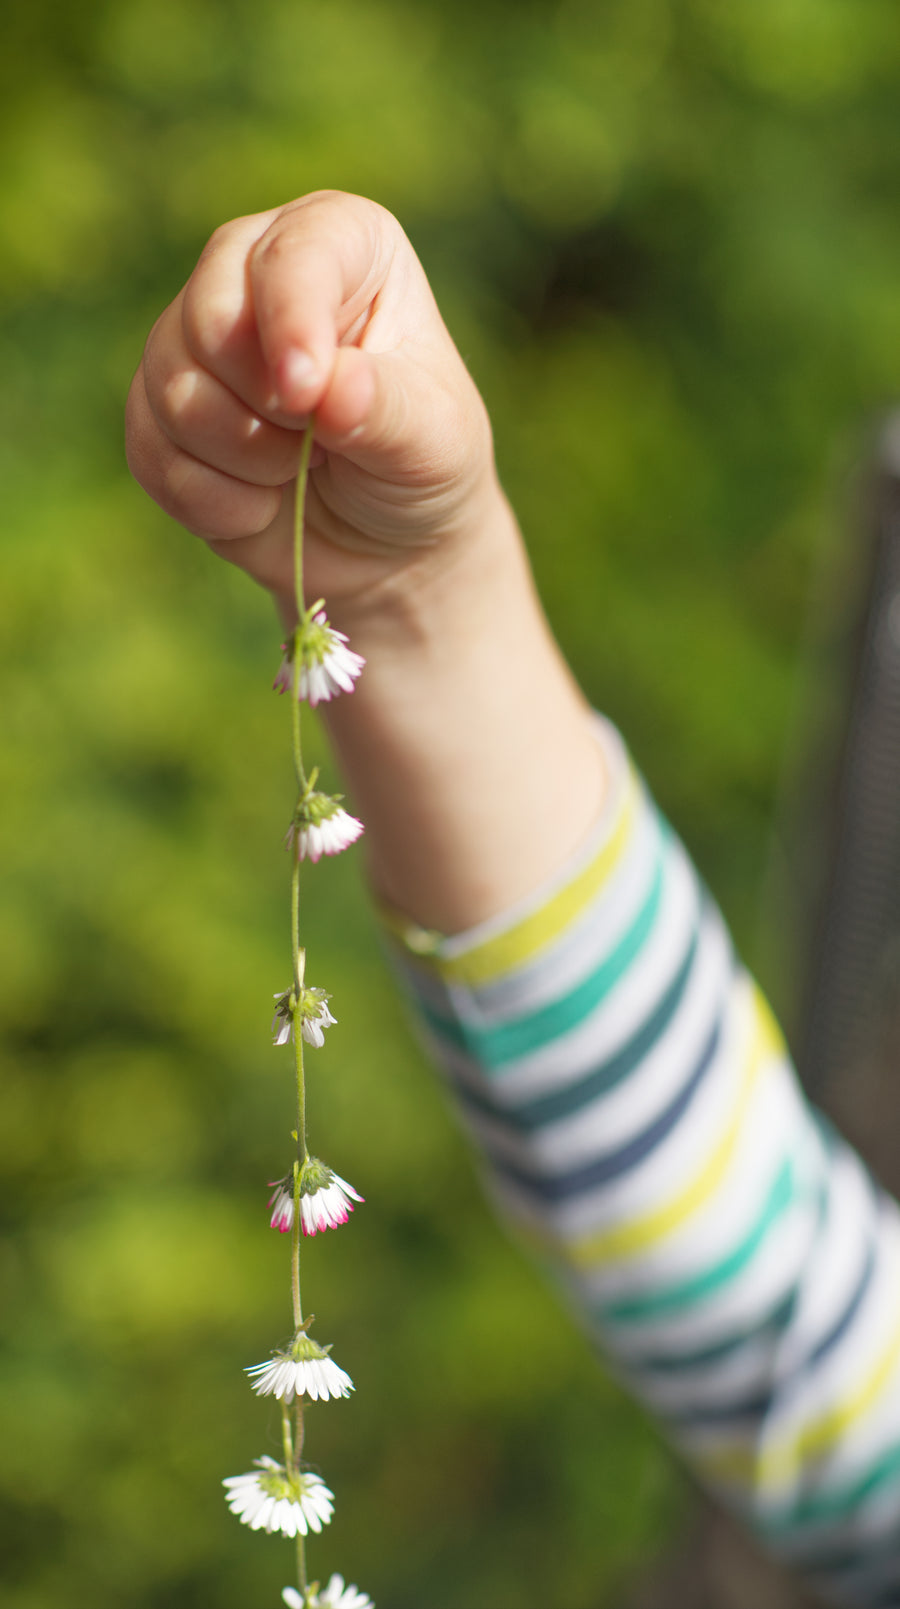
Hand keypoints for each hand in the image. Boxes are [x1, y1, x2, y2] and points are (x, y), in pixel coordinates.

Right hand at [126, 190, 497, 619]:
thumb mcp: (433, 440)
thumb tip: (330, 388)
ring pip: (173, 391)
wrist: (387, 544)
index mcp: (343, 243)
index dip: (290, 322)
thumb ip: (385, 410)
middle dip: (265, 407)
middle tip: (322, 447)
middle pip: (209, 320)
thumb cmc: (423, 467)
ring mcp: (196, 340)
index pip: (293, 256)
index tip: (306, 395)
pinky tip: (261, 506)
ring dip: (245, 461)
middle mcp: (256, 272)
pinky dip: (211, 500)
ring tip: (301, 472)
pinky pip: (151, 452)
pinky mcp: (159, 410)